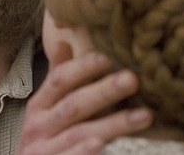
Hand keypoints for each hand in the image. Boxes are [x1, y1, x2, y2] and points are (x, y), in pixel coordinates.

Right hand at [18, 48, 152, 153]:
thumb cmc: (43, 135)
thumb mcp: (44, 106)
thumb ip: (57, 77)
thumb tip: (65, 40)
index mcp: (39, 105)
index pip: (59, 80)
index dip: (82, 67)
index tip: (107, 57)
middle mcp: (39, 125)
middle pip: (74, 105)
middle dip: (104, 91)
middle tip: (132, 79)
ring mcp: (45, 149)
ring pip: (80, 133)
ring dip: (112, 124)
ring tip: (144, 116)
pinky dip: (83, 153)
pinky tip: (101, 145)